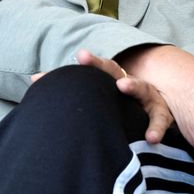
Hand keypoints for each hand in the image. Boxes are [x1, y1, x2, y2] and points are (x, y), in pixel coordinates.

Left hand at [31, 49, 173, 143]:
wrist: (153, 113)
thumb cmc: (118, 104)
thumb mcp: (99, 95)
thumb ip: (70, 88)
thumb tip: (34, 79)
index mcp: (111, 78)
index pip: (95, 68)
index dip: (85, 62)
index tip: (76, 55)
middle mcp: (128, 82)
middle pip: (113, 70)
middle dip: (99, 64)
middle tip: (83, 57)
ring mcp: (146, 96)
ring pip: (142, 88)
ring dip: (133, 86)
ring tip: (122, 86)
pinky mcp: (160, 114)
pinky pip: (159, 120)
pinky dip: (156, 128)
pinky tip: (151, 138)